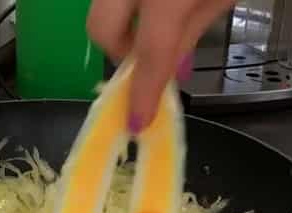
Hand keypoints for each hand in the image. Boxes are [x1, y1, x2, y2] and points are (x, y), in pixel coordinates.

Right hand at [86, 0, 235, 132]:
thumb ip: (191, 31)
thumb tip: (171, 67)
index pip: (149, 54)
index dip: (144, 92)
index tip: (138, 121)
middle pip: (101, 29)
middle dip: (117, 52)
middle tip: (144, 63)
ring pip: (100, 9)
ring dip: (120, 26)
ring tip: (150, 28)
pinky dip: (125, 5)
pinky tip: (151, 6)